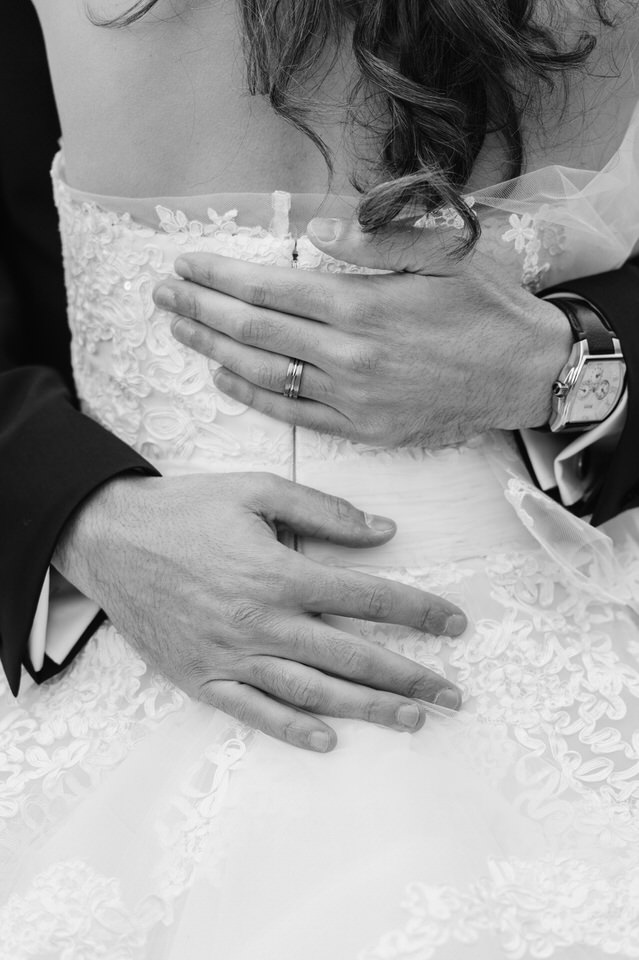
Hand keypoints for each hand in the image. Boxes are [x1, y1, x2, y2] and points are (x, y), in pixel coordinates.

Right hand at [53, 472, 464, 750]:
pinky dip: (292, 729)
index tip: (456, 624)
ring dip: (369, 710)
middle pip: (352, 657)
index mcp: (279, 574)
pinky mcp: (201, 678)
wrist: (109, 538)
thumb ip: (322, 511)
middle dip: (410, 678)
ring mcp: (231, 656)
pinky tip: (329, 740)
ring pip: (314, 692)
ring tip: (413, 721)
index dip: (419, 612)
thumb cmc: (185, 510)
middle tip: (453, 695)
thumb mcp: (255, 490)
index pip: (367, 598)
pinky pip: (254, 711)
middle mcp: (262, 622)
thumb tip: (384, 531)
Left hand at [154, 217, 571, 446]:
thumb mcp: (444, 252)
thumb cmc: (487, 307)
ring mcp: (353, 398)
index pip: (269, 287)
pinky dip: (253, 395)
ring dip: (214, 349)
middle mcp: (348, 355)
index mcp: (362, 305)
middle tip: (163, 294)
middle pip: (254, 330)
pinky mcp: (363, 429)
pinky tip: (224, 377)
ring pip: (264, 373)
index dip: (220, 275)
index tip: (186, 264)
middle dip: (201, 309)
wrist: (526, 375)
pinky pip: (294, 413)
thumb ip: (375, 241)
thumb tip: (315, 231)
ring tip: (180, 331)